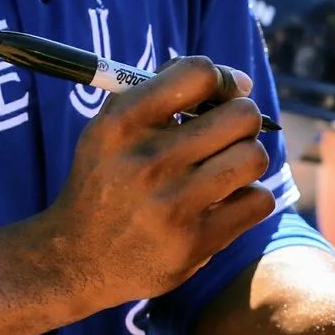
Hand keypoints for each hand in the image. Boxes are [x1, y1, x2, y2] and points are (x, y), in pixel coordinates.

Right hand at [32, 56, 274, 313]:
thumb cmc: (106, 181)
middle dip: (241, 120)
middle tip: (227, 135)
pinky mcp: (193, 243)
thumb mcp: (109, 129)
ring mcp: (171, 205)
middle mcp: (146, 162)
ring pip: (254, 157)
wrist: (76, 260)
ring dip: (246, 159)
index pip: (199, 73)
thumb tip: (235, 80)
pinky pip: (258, 200)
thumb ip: (160, 92)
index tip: (223, 94)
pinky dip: (248, 198)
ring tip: (225, 169)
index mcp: (121, 123)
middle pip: (242, 115)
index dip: (223, 79)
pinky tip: (224, 203)